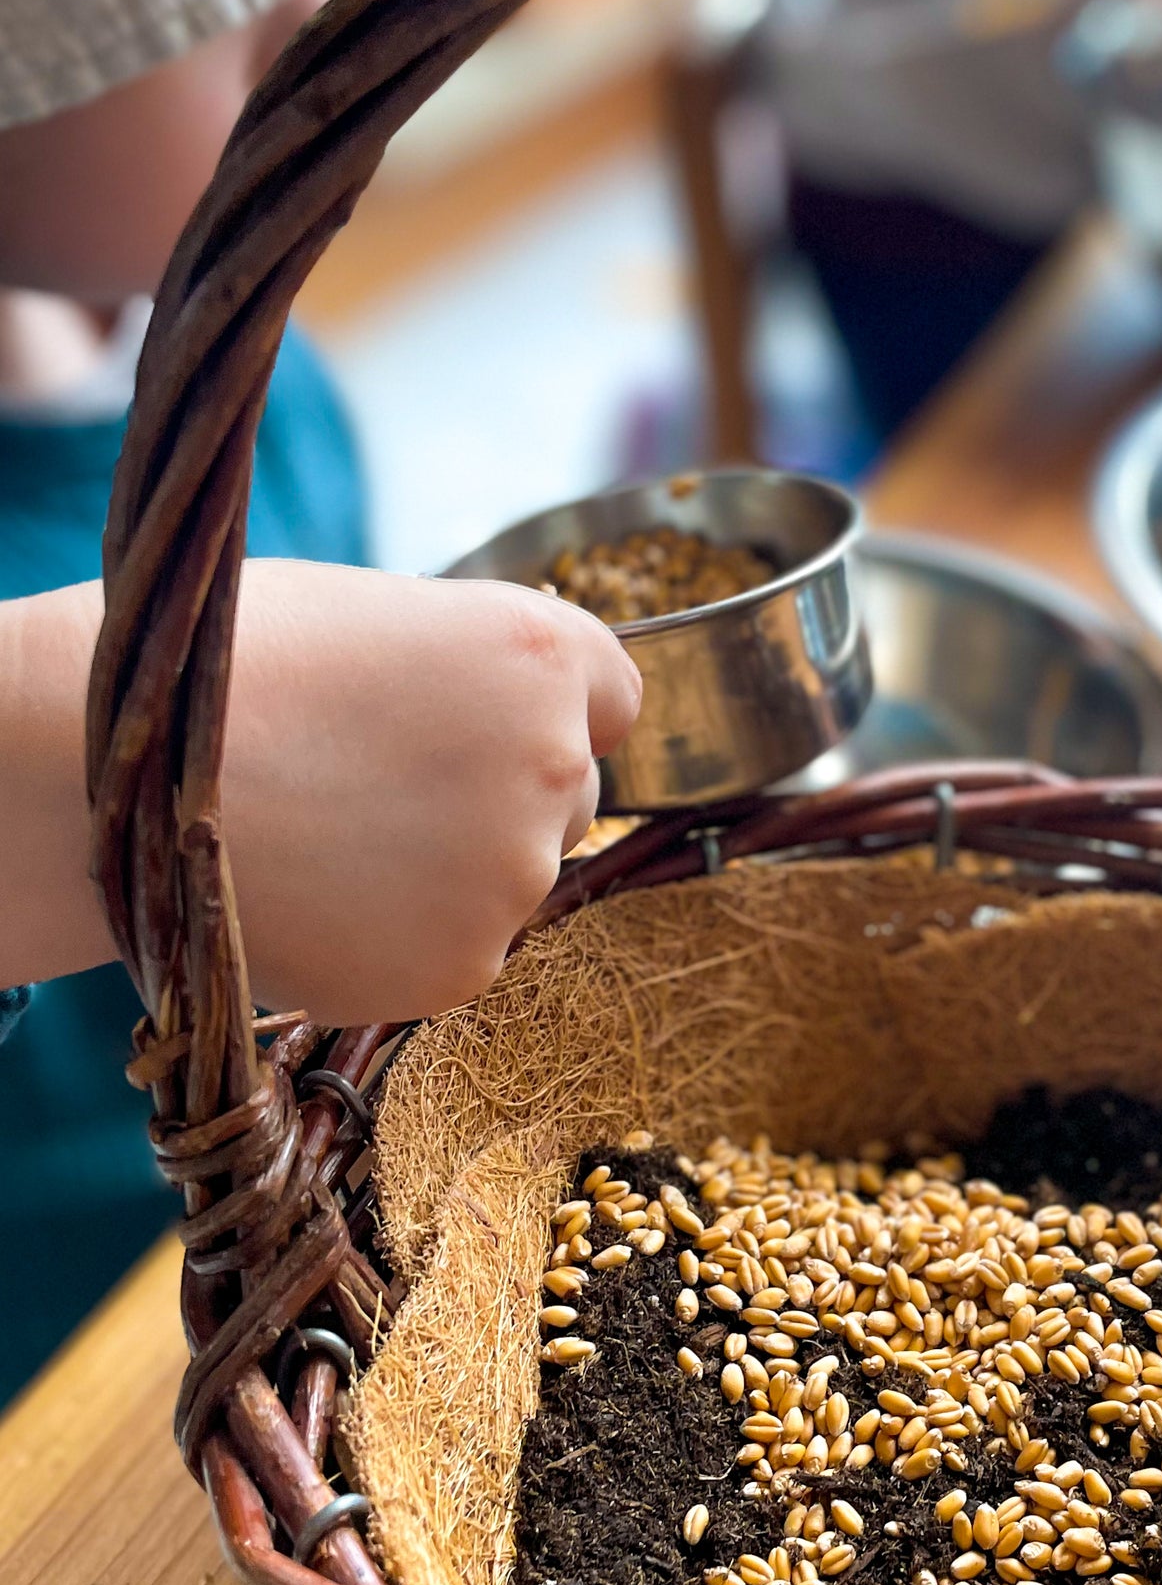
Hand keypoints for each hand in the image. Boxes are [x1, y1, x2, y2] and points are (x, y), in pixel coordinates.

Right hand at [0, 561, 640, 1022]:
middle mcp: (554, 763)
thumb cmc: (231, 667)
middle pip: (571, 795)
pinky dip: (403, 934)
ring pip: (514, 881)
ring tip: (332, 838)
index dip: (548, 711)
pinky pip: (460, 949)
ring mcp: (514, 875)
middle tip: (380, 787)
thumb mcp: (379, 618)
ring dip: (449, 870)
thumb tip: (509, 716)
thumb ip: (474, 669)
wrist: (125, 776)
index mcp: (540, 653)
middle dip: (499, 796)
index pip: (613, 697)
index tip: (484, 724)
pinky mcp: (462, 966)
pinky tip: (322, 894)